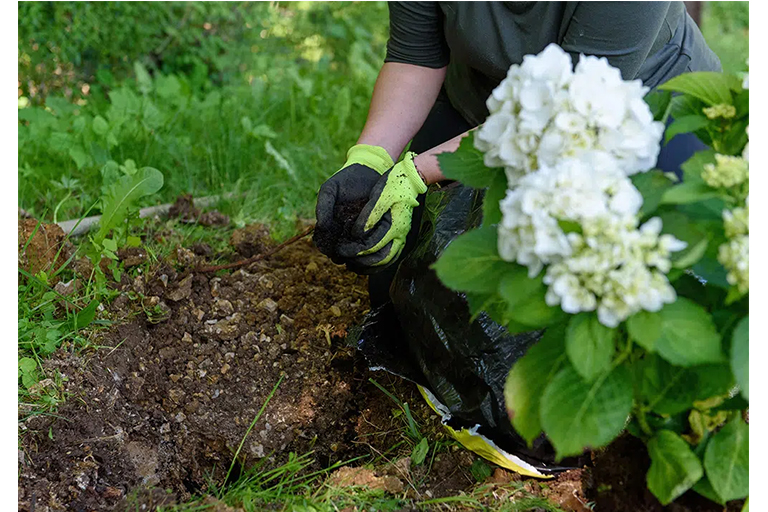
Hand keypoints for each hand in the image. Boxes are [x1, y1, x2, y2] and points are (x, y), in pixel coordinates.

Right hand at [313, 144, 393, 261]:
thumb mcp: (329, 190)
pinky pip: (375, 243)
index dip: (328, 249)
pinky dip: (373, 246)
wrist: (368, 171)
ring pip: (358, 252)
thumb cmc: (345, 180)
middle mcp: (347, 234)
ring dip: (358, 254)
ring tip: (358, 250)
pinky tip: (371, 242)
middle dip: (344, 255)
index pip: (327, 245)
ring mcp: (362, 233)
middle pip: (343, 253)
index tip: (330, 249)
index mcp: (333, 227)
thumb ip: (322, 207)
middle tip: (347, 253)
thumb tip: (320, 228)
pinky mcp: (378, 229)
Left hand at [336, 151, 427, 271]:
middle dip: (360, 262)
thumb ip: (369, 216)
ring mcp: (402, 237)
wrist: (411, 178)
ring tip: (351, 266)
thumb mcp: (380, 196)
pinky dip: (377, 263)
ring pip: (386, 261)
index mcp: (395, 226)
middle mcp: (401, 235)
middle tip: (344, 260)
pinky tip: (364, 263)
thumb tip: (358, 234)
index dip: (355, 250)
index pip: (372, 246)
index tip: (341, 248)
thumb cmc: (394, 184)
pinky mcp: (400, 236)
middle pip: (380, 259)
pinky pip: (390, 256)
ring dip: (369, 266)